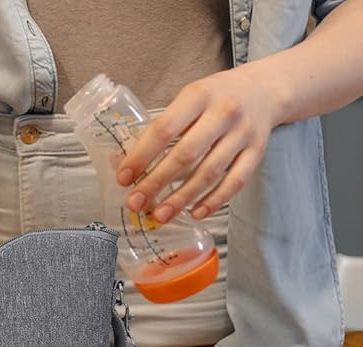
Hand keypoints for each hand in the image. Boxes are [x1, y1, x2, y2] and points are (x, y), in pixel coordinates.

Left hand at [116, 65, 282, 222]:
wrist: (266, 88)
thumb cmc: (216, 98)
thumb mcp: (189, 98)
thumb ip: (162, 127)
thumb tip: (123, 163)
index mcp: (198, 95)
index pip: (164, 129)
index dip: (141, 156)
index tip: (123, 178)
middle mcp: (223, 113)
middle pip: (186, 154)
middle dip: (157, 182)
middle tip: (136, 203)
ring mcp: (243, 133)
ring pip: (210, 172)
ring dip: (182, 198)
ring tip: (161, 215)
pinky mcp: (257, 151)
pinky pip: (235, 182)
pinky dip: (214, 200)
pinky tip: (195, 213)